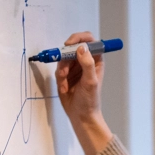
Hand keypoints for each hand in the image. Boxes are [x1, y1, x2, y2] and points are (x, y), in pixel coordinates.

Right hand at [54, 31, 112, 154]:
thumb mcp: (90, 82)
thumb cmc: (90, 100)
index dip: (79, 38)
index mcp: (96, 60)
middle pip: (73, 47)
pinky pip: (58, 68)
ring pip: (63, 58)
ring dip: (62, 69)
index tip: (69, 44)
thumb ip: (87, 64)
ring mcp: (75, 66)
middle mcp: (85, 60)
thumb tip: (81, 48)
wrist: (80, 115)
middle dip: (66, 57)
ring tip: (64, 81)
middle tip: (64, 69)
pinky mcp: (65, 74)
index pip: (89, 40)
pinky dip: (59, 77)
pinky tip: (64, 87)